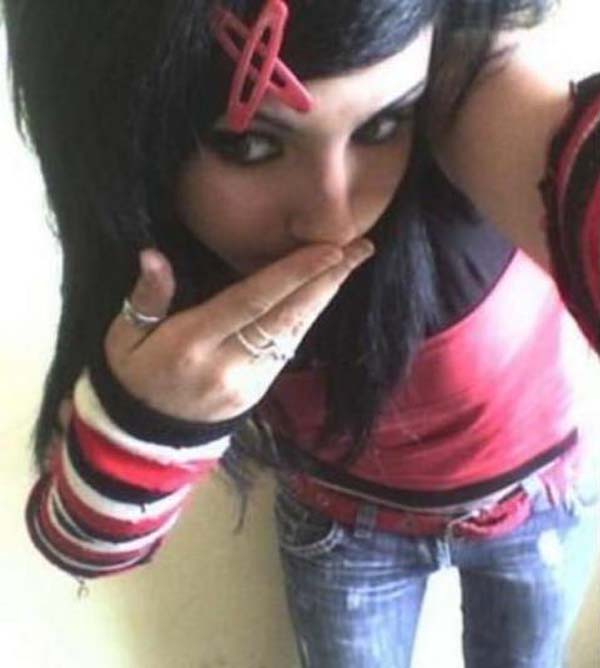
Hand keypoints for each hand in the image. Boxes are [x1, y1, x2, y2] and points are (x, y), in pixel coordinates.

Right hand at [104, 240, 373, 422]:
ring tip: (352, 263)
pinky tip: (323, 295)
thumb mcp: (123, 339)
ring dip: (324, 297)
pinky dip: (308, 318)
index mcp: (192, 345)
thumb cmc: (134, 378)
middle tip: (361, 248)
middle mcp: (228, 364)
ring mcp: (250, 382)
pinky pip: (289, 348)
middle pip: (287, 316)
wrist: (148, 440)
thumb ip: (145, 299)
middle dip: (327, 280)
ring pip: (295, 333)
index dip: (292, 274)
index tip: (328, 249)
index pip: (250, 301)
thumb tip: (154, 256)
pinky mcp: (260, 392)